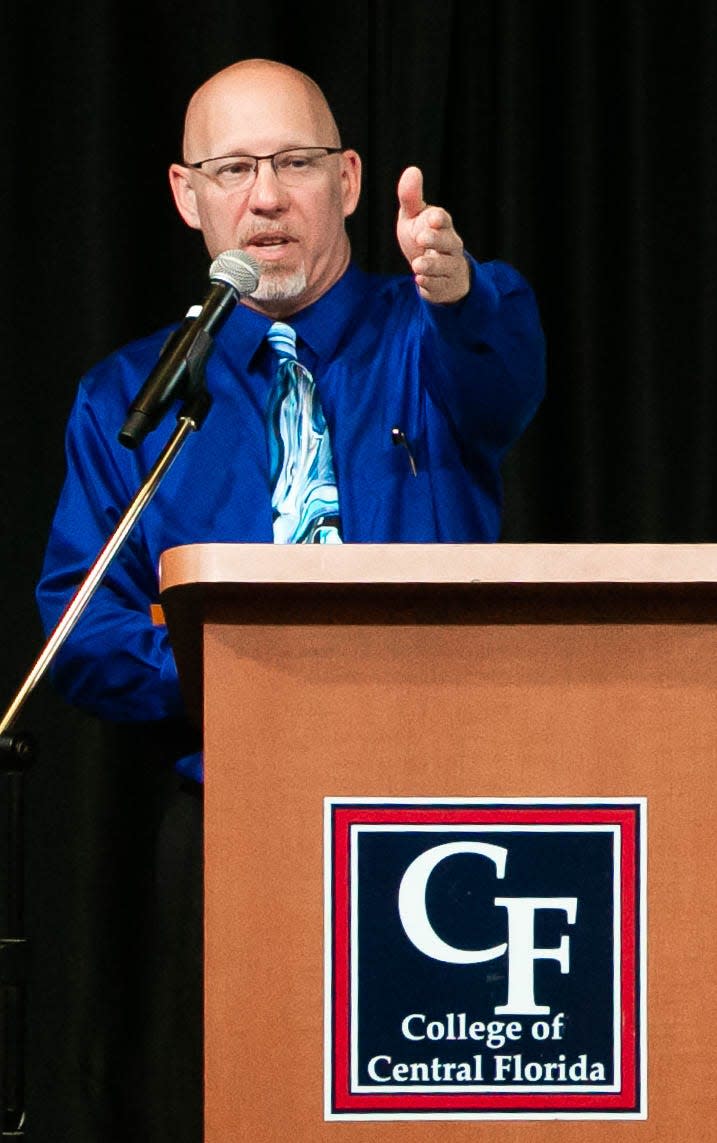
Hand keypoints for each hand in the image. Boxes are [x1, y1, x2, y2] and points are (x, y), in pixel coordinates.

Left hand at [396, 166, 469, 303]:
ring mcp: (450, 268)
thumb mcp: (413, 218)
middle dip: (437, 240)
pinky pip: (439, 286)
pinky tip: (420, 280)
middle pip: (450, 242)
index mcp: (442, 226)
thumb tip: (412, 170)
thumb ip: (411, 198)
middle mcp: (451, 246)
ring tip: (416, 265)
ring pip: (446, 267)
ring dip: (432, 265)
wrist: (434, 273)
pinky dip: (430, 284)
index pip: (444, 220)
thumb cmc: (422, 238)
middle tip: (421, 237)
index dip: (439, 219)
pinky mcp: (444, 286)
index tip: (432, 217)